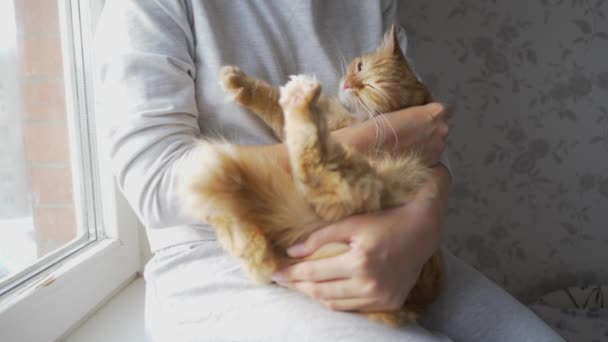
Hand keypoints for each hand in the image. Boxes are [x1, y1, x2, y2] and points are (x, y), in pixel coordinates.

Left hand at [272, 171, 447, 311]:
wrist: (422, 231)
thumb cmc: (385, 221)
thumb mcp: (352, 223)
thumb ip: (320, 238)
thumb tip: (292, 253)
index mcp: (360, 262)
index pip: (315, 273)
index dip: (292, 274)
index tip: (275, 274)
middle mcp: (371, 284)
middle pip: (323, 293)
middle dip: (299, 287)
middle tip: (283, 281)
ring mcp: (382, 298)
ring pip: (337, 305)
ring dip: (316, 296)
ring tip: (301, 286)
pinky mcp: (390, 303)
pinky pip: (355, 308)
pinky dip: (337, 301)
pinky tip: (326, 291)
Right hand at [336, 103, 449, 164]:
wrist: (371, 153)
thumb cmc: (381, 128)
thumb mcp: (396, 110)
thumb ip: (413, 111)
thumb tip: (414, 112)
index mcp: (435, 113)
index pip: (446, 108)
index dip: (433, 112)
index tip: (422, 114)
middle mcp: (441, 131)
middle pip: (441, 126)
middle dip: (430, 128)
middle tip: (411, 129)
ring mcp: (438, 149)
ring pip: (436, 142)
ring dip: (426, 142)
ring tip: (406, 142)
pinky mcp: (431, 164)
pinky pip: (430, 156)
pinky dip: (421, 154)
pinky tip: (406, 153)